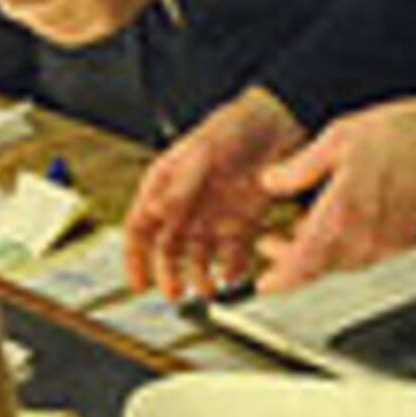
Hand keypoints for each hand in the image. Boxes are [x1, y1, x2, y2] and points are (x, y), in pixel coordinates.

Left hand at [0, 0, 172, 48]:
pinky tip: (42, 24)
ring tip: (21, 13)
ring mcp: (98, 10)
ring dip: (31, 22)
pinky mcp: (106, 25)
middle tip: (4, 5)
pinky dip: (51, 33)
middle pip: (39, 10)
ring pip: (53, 26)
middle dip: (16, 9)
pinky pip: (71, 36)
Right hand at [122, 86, 303, 300]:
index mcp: (166, 186)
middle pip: (168, 250)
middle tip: (177, 294)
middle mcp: (186, 206)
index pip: (139, 227)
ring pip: (199, 258)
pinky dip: (233, 268)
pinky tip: (236, 273)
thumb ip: (181, 182)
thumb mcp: (204, 150)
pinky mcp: (242, 223)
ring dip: (201, 277)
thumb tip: (157, 209)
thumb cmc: (236, 126)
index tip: (138, 284)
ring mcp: (214, 217)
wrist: (280, 122)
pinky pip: (233, 255)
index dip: (135, 258)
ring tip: (210, 289)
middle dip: (169, 275)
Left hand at [251, 86, 415, 293]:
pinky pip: (368, 255)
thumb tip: (271, 181)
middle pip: (320, 267)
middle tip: (271, 244)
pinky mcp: (409, 241)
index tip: (262, 284)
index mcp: (346, 212)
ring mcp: (392, 243)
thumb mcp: (340, 137)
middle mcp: (370, 237)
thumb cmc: (409, 132)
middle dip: (291, 260)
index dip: (280, 278)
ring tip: (303, 227)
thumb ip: (300, 167)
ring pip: (343, 263)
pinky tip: (342, 222)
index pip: (304, 263)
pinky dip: (346, 247)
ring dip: (319, 254)